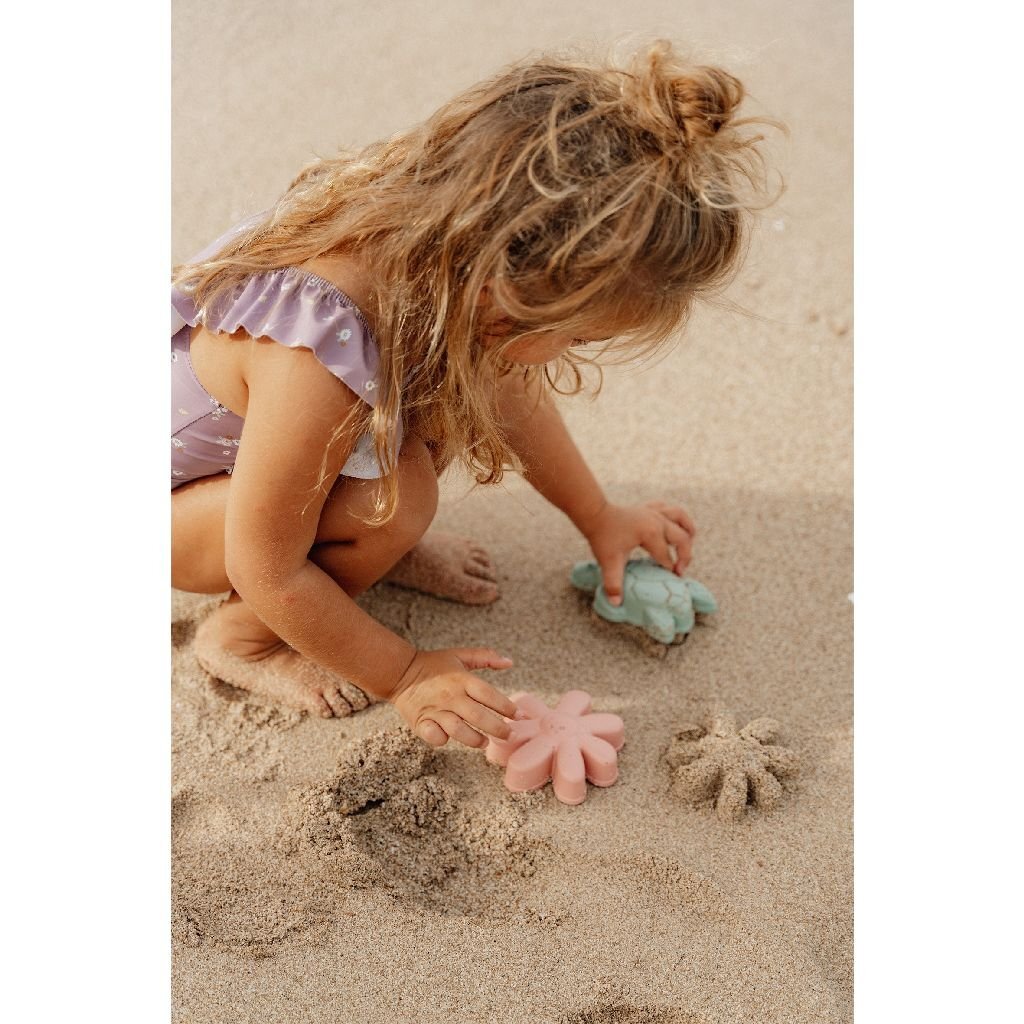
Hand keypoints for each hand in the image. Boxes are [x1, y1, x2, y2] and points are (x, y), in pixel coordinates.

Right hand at [389, 648, 519, 748]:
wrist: (401, 672)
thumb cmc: (434, 665)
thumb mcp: (460, 655)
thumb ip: (486, 657)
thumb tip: (509, 662)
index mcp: (462, 679)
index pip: (489, 695)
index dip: (507, 707)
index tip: (519, 715)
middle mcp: (451, 696)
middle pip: (479, 716)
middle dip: (498, 729)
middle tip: (509, 735)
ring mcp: (436, 710)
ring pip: (459, 730)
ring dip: (475, 739)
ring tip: (485, 742)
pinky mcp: (421, 722)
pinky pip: (434, 736)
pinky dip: (444, 739)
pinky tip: (451, 739)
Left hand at [579, 500, 696, 605]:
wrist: (593, 514)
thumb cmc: (602, 537)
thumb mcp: (609, 562)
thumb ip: (614, 583)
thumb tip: (616, 603)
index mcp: (651, 534)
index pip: (666, 557)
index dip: (670, 570)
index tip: (673, 581)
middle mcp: (657, 520)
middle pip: (682, 538)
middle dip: (685, 556)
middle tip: (680, 571)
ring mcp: (654, 511)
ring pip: (680, 517)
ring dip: (688, 529)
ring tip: (691, 541)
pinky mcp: (648, 507)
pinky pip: (668, 509)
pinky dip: (675, 516)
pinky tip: (674, 524)